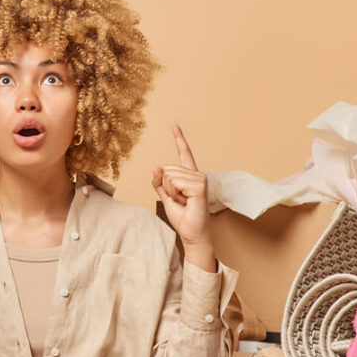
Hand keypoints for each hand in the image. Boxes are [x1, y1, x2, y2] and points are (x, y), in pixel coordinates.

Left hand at [152, 122, 215, 270]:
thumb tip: (156, 166)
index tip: (174, 123)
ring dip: (171, 192)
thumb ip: (159, 182)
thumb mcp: (166, 197)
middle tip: (180, 200)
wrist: (192, 233)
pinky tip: (186, 201)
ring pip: (169, 176)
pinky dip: (175, 194)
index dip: (179, 138)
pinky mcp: (200, 185)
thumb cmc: (182, 217)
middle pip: (167, 169)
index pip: (184, 152)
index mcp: (189, 175)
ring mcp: (199, 178)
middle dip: (166, 187)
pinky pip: (175, 182)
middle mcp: (196, 173)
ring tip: (184, 202)